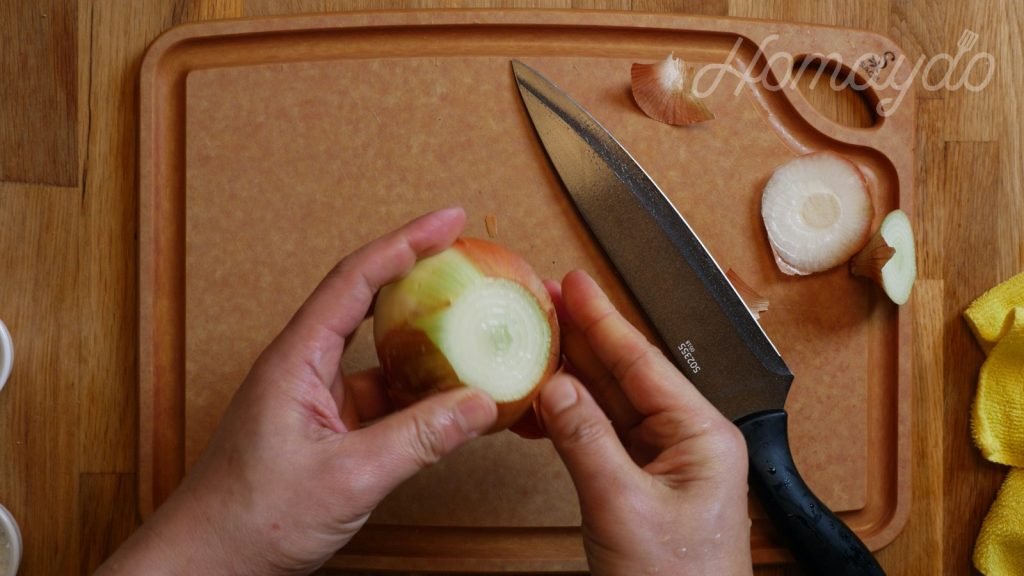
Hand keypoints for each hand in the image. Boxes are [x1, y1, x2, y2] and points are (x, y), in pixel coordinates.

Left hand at [97, 207, 497, 574]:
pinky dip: (418, 389)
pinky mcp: (327, 426)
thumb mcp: (346, 478)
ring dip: (423, 337)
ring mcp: (316, 396)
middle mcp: (304, 367)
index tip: (448, 221)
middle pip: (366, 299)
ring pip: (378, 350)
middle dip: (417, 272)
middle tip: (467, 256)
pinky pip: (381, 393)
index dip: (405, 243)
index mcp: (296, 360)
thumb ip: (417, 439)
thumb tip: (480, 405)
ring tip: (471, 322)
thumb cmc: (250, 519)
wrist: (208, 563)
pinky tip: (452, 396)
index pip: (355, 280)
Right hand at [537, 270, 752, 575]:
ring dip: (570, 374)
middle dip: (582, 337)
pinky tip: (539, 401)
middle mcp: (685, 440)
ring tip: (534, 338)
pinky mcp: (638, 484)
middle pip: (625, 375)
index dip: (603, 319)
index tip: (574, 284)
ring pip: (608, 404)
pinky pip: (599, 437)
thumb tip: (554, 386)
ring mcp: (662, 462)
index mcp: (701, 434)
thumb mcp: (624, 507)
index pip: (643, 362)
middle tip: (542, 301)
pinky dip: (567, 419)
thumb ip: (586, 441)